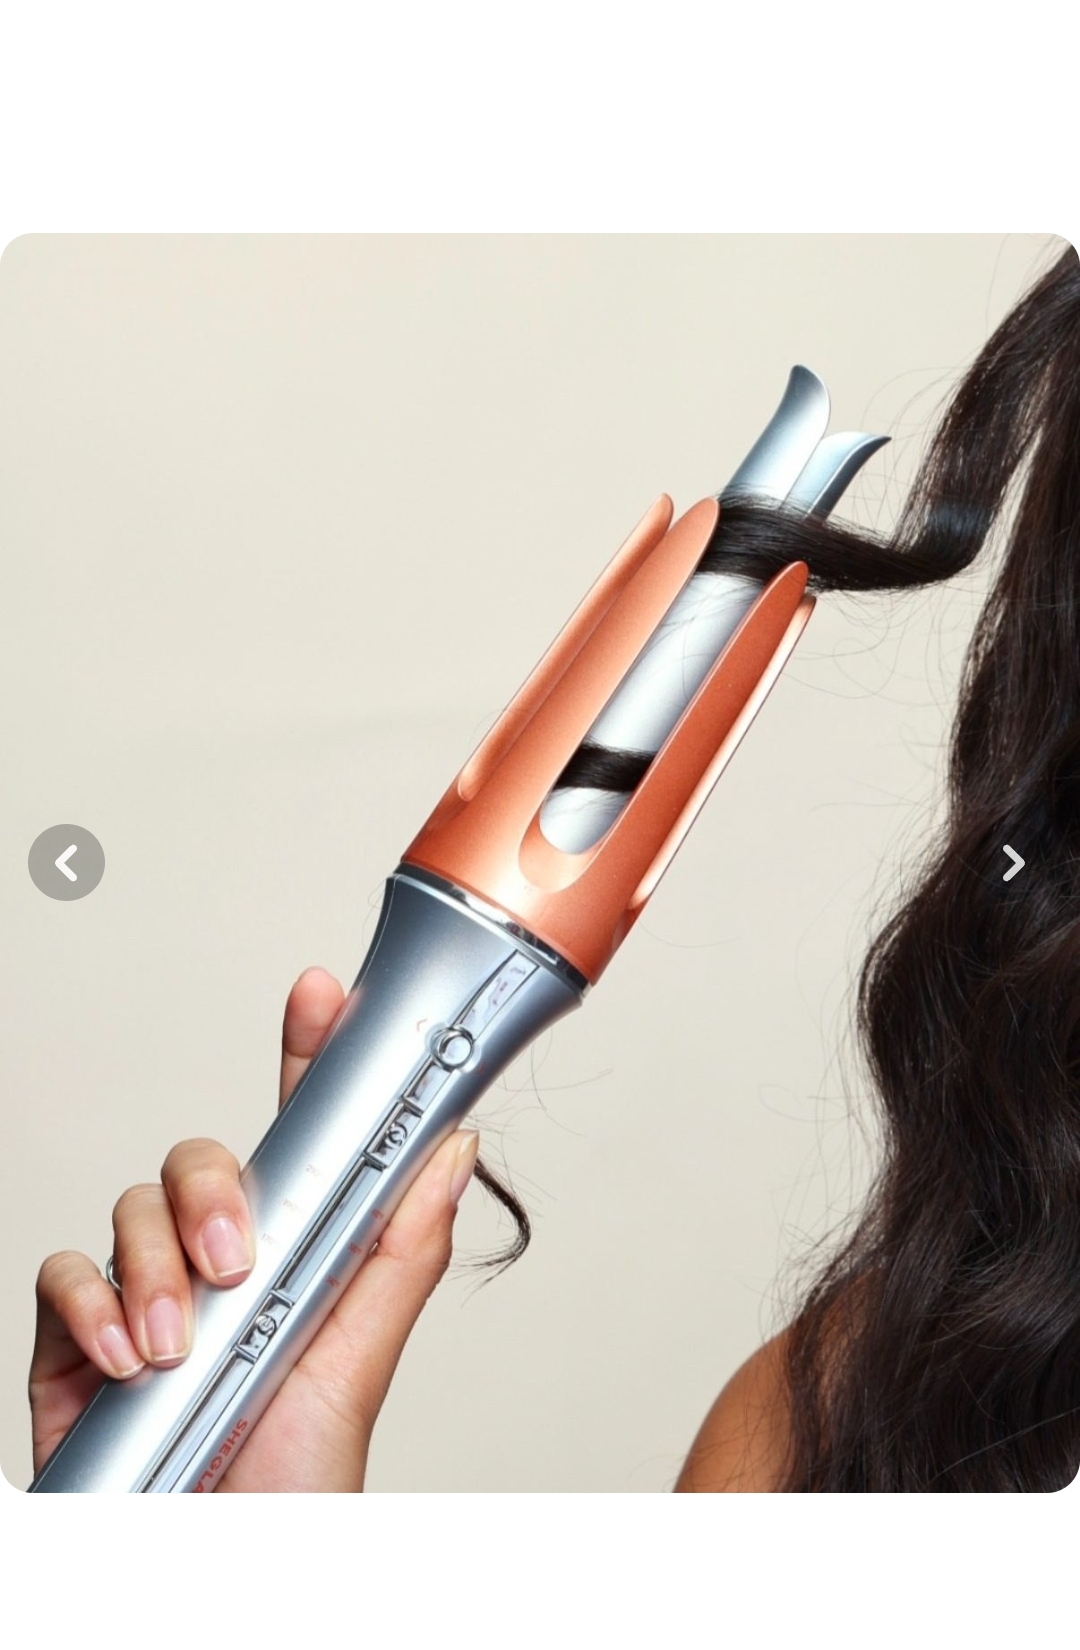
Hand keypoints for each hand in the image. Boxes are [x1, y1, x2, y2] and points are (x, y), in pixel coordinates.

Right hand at [29, 966, 479, 1491]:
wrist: (218, 1563)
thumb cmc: (295, 1474)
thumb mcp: (360, 1356)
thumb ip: (404, 1246)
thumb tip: (454, 1144)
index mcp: (295, 1250)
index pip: (301, 1135)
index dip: (309, 1057)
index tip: (322, 993)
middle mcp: (218, 1260)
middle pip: (200, 1158)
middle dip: (212, 1194)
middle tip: (237, 1262)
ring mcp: (147, 1294)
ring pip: (133, 1205)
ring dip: (157, 1268)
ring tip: (184, 1342)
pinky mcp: (79, 1337)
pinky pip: (63, 1270)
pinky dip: (94, 1306)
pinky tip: (132, 1357)